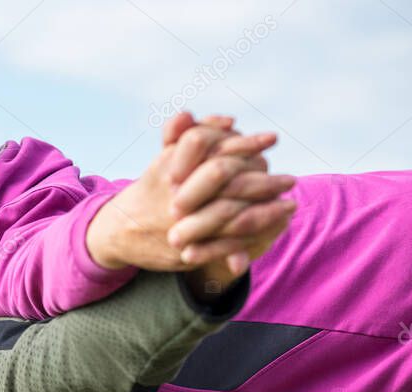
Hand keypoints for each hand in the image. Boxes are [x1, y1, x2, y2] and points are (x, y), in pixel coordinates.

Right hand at [86, 113, 293, 275]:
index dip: (243, 144)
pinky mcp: (185, 251)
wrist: (121, 231)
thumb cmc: (153, 188)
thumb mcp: (168, 157)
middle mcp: (173, 196)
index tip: (270, 140)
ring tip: (290, 205)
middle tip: (290, 179)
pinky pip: (224, 244)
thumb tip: (227, 120)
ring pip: (229, 214)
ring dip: (265, 210)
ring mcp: (178, 225)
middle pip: (223, 178)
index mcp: (168, 168)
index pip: (210, 147)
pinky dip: (254, 235)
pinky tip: (273, 227)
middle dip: (261, 180)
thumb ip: (194, 134)